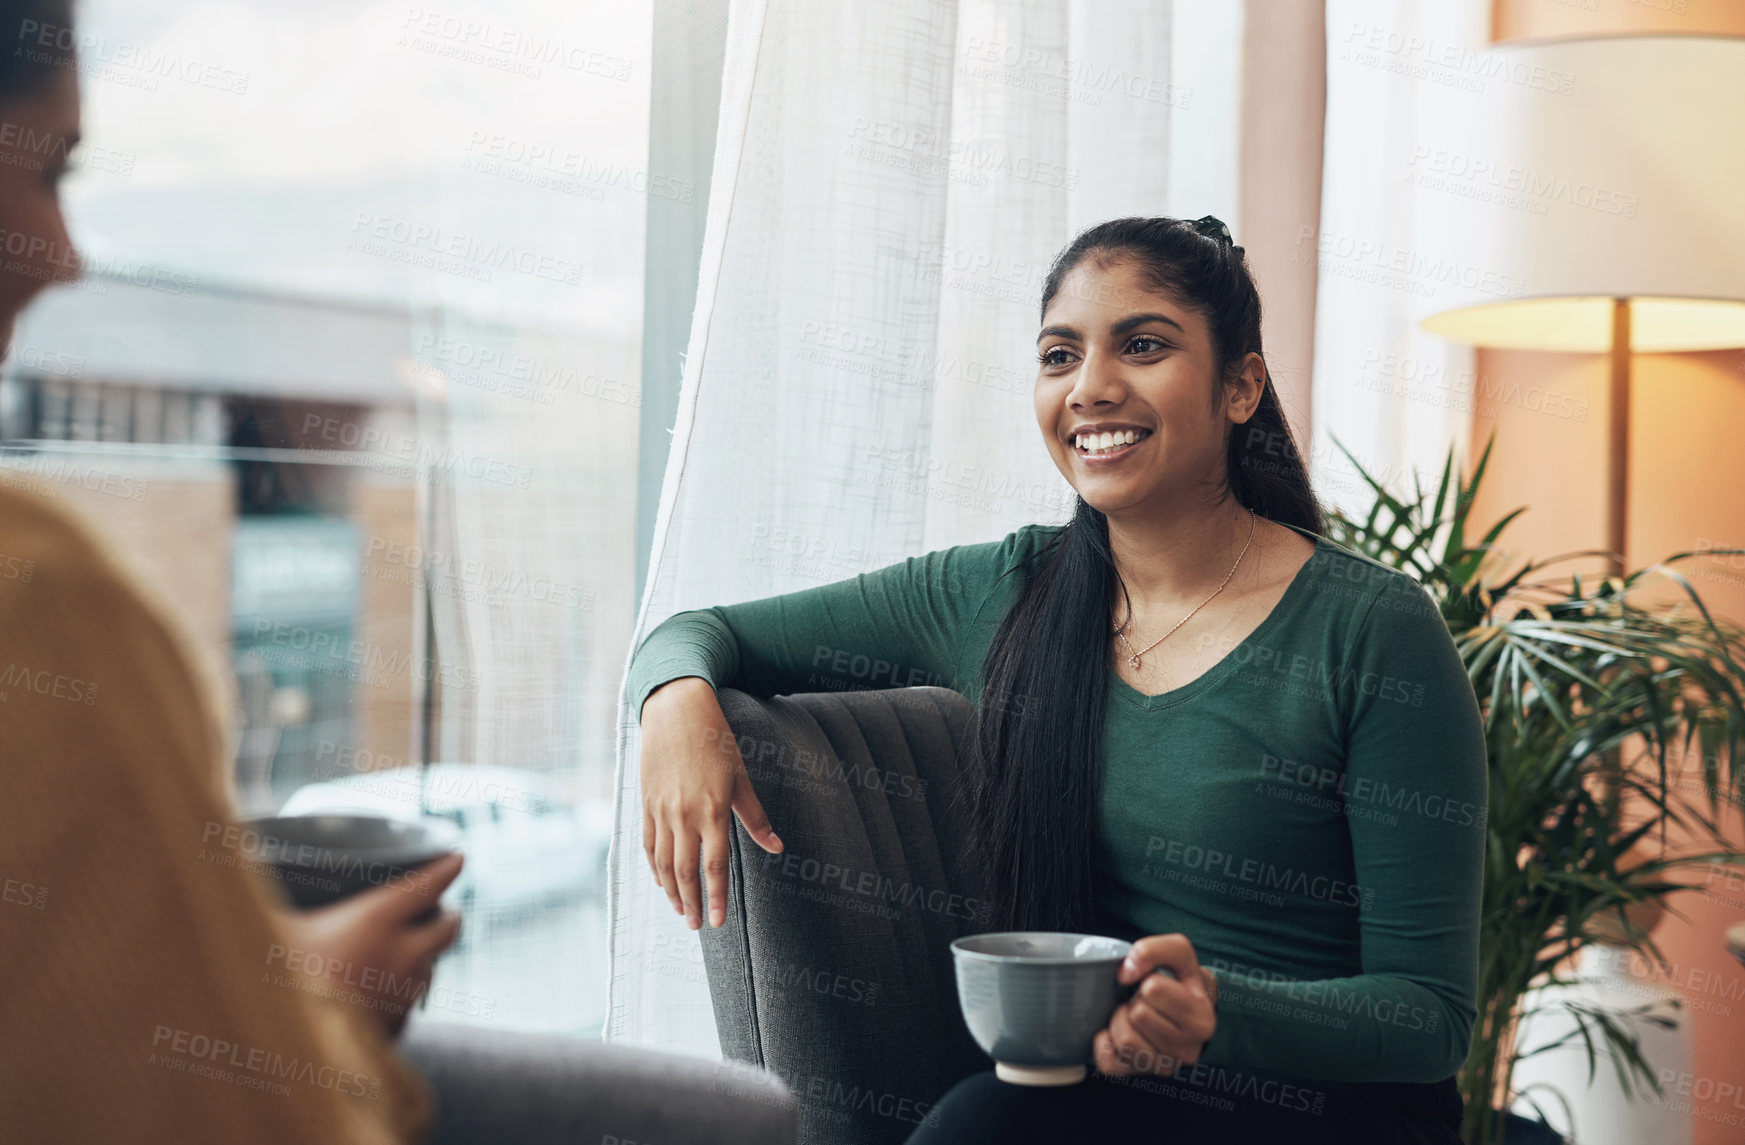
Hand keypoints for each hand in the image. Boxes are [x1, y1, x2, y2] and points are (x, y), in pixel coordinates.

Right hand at [272, 851, 464, 1038]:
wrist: (284, 1053)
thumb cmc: (273, 983)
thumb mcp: (268, 929)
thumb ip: (263, 894)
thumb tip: (239, 853)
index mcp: (377, 920)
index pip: (428, 885)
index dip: (446, 867)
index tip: (457, 857)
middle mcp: (401, 955)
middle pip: (448, 928)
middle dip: (446, 915)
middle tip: (438, 909)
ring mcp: (403, 994)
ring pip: (432, 966)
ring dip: (425, 955)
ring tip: (408, 949)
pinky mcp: (396, 1027)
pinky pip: (411, 1003)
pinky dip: (405, 991)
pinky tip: (387, 989)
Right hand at [640, 676, 782, 929]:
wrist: (675, 710)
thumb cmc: (715, 740)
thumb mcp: (741, 777)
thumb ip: (756, 817)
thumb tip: (777, 847)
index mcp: (712, 810)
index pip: (714, 866)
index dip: (716, 897)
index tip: (719, 922)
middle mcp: (684, 815)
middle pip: (685, 871)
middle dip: (692, 903)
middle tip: (698, 926)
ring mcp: (661, 810)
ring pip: (663, 862)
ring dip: (672, 891)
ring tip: (681, 911)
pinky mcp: (646, 803)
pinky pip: (648, 844)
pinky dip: (654, 867)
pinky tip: (661, 882)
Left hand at [1093, 933, 1218, 1078]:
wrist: (1188, 1012)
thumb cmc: (1181, 982)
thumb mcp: (1180, 955)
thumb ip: (1154, 950)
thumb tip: (1125, 972)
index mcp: (1201, 1020)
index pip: (1153, 989)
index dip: (1148, 980)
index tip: (1156, 985)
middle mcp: (1188, 1050)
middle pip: (1138, 1014)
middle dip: (1135, 1000)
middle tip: (1145, 1001)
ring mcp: (1164, 1067)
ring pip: (1124, 1040)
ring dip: (1121, 1020)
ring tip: (1133, 1015)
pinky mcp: (1139, 1075)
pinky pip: (1108, 1063)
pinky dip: (1105, 1043)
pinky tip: (1118, 1032)